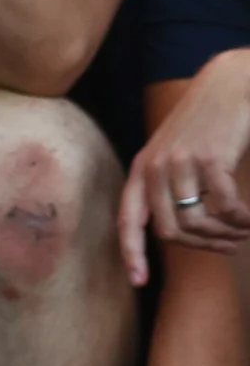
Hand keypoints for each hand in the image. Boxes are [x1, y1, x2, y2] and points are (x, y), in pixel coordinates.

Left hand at [120, 57, 249, 282]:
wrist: (229, 84)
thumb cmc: (205, 123)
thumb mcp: (174, 152)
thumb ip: (167, 185)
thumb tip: (174, 229)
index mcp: (141, 170)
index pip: (128, 221)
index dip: (131, 253)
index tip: (138, 281)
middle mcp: (154, 168)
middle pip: (170, 230)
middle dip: (201, 245)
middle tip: (227, 246)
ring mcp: (180, 163)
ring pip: (198, 222)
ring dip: (225, 234)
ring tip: (242, 230)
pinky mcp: (209, 158)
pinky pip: (223, 206)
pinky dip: (240, 218)